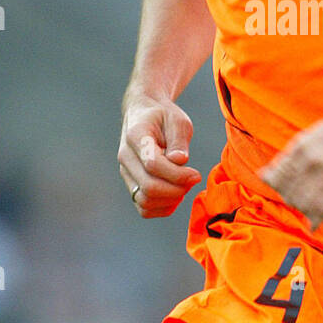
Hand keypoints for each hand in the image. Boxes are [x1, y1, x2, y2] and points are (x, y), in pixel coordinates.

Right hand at [117, 93, 201, 216]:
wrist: (144, 114)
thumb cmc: (164, 116)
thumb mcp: (177, 120)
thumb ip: (179, 140)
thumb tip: (179, 161)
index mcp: (136, 136)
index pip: (153, 164)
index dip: (178, 174)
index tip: (196, 174)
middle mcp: (126, 157)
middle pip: (148, 187)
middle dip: (177, 189)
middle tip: (193, 180)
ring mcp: (126, 173)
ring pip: (144, 201)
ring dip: (170, 200)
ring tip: (184, 186)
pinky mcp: (132, 184)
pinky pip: (144, 208)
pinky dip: (163, 208)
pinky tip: (176, 195)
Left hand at [259, 100, 322, 228]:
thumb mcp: (315, 135)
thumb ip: (293, 155)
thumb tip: (268, 173)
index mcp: (301, 146)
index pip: (276, 177)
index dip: (278, 189)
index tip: (284, 192)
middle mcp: (311, 160)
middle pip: (288, 193)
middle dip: (292, 201)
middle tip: (301, 202)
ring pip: (303, 204)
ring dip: (304, 211)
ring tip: (310, 211)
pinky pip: (322, 210)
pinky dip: (315, 220)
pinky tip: (314, 224)